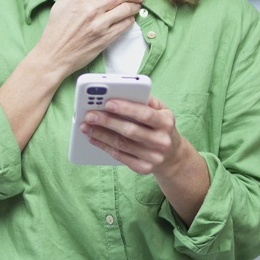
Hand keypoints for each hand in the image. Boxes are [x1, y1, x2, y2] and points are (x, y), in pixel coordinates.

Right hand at [35, 0, 145, 77]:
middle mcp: (92, 10)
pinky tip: (129, 17)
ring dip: (135, 5)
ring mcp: (100, 25)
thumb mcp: (60, 3)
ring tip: (137, 4)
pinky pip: (125, 25)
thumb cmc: (56, 29)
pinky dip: (131, 19)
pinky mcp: (106, 38)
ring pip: (126, 9)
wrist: (55, 55)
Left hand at [80, 95, 210, 221]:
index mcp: (166, 122)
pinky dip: (104, 147)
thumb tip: (123, 91)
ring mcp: (153, 157)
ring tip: (86, 126)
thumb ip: (146, 100)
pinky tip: (94, 139)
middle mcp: (161, 141)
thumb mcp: (162, 110)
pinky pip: (120, 157)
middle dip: (107, 122)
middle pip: (130, 131)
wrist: (172, 156)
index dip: (126, 108)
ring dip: (101, 135)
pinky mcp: (144, 168)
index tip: (107, 103)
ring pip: (122, 144)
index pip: (145, 114)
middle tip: (90, 115)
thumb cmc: (161, 127)